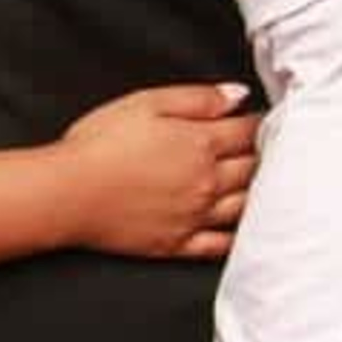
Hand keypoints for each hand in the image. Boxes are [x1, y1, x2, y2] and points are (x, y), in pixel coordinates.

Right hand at [60, 83, 257, 256]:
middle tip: (274, 149)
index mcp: (200, 144)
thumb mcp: (146, 102)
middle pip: (252, 169)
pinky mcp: (178, 243)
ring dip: (259, 193)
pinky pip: (221, 245)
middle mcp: (205, 182)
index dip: (259, 122)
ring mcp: (194, 216)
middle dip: (265, 156)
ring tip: (266, 184)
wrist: (68, 193)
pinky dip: (239, 237)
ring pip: (244, 206)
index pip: (247, 132)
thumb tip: (237, 95)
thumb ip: (197, 98)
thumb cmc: (99, 143)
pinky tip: (246, 231)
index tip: (265, 118)